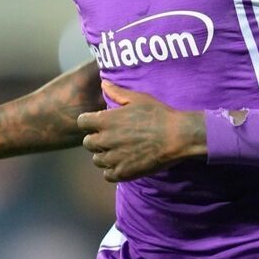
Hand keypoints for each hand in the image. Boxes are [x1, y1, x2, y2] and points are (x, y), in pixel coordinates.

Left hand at [77, 81, 206, 182]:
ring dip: (104, 156)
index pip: (81, 122)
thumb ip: (117, 92)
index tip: (98, 123)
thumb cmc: (158, 114)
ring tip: (118, 152)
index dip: (89, 122)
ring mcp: (114, 158)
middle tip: (111, 138)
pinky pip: (107, 175)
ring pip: (97, 160)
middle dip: (96, 140)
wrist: (177, 136)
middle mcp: (106, 140)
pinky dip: (113, 170)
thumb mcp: (138, 98)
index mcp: (106, 120)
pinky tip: (123, 163)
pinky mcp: (123, 172)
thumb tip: (103, 84)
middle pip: (87, 143)